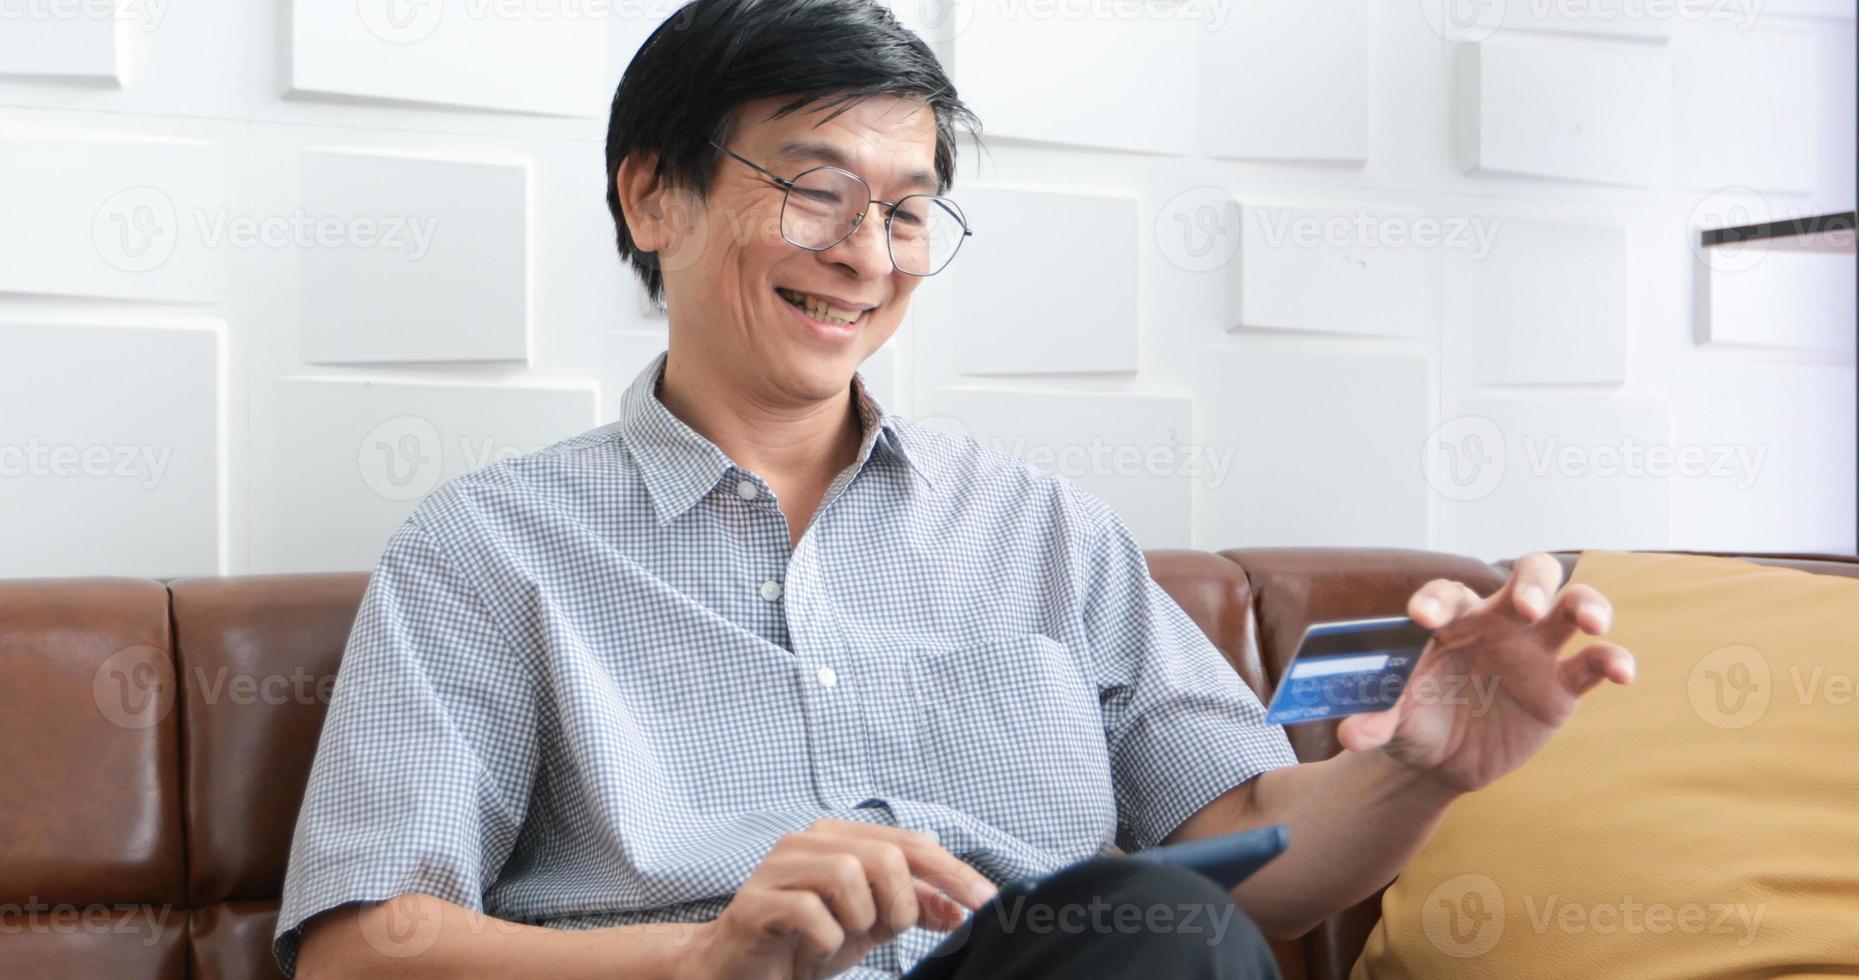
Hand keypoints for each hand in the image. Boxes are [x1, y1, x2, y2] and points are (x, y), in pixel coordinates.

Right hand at [680, 819, 996, 979]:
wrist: (737, 971)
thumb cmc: (803, 943)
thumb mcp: (870, 925)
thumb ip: (912, 908)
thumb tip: (960, 907)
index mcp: (840, 839)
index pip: (911, 843)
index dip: (953, 873)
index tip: (986, 904)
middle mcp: (808, 841)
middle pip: (885, 855)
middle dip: (900, 902)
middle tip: (886, 930)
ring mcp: (777, 868)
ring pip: (848, 875)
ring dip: (858, 920)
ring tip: (842, 937)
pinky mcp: (755, 902)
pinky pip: (811, 913)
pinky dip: (825, 940)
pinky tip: (815, 949)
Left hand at [1338, 552, 1635, 794]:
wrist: (1443, 761)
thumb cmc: (1414, 722)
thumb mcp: (1391, 725)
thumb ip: (1374, 722)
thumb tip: (1351, 734)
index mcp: (1450, 621)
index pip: (1445, 596)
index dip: (1436, 601)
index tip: (1423, 619)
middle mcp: (1498, 623)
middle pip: (1527, 577)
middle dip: (1531, 583)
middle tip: (1525, 607)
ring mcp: (1534, 651)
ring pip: (1570, 607)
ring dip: (1586, 605)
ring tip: (1590, 621)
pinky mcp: (1562, 686)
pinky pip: (1594, 663)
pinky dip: (1613, 659)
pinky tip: (1622, 671)